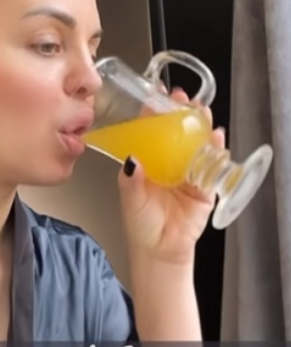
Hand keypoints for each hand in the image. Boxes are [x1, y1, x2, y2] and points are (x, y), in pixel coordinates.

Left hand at [117, 88, 224, 265]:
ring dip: (200, 124)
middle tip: (181, 98)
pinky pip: (213, 163)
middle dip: (180, 112)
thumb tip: (132, 159)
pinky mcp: (205, 185)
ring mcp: (188, 172)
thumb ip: (131, 180)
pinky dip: (216, 147)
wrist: (160, 251)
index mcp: (148, 162)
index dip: (153, 112)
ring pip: (197, 142)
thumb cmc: (141, 225)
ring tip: (200, 110)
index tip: (154, 95)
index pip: (150, 130)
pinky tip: (215, 136)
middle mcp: (169, 163)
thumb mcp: (131, 198)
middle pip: (177, 131)